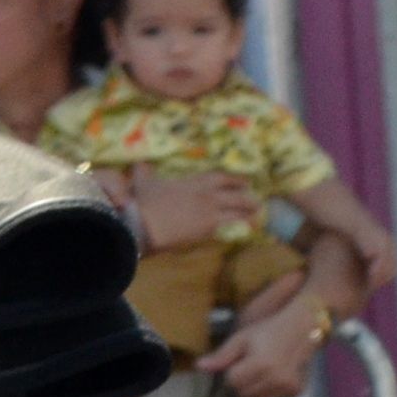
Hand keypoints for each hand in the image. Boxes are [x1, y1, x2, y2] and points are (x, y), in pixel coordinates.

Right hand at [130, 169, 261, 253]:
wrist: (146, 225)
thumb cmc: (145, 201)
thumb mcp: (143, 182)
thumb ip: (144, 172)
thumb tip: (140, 165)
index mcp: (195, 181)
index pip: (223, 178)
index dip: (236, 179)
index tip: (245, 181)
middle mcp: (208, 196)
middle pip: (237, 196)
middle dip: (248, 199)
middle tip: (256, 201)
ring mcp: (210, 215)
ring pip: (237, 214)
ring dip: (247, 215)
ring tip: (255, 217)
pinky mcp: (207, 231)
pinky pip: (226, 228)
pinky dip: (234, 228)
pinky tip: (238, 230)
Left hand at [198, 299, 326, 396]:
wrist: (301, 330)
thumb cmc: (267, 332)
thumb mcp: (241, 339)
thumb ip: (221, 356)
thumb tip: (198, 367)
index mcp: (260, 364)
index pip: (232, 382)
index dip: (231, 372)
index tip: (238, 362)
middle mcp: (276, 379)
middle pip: (244, 394)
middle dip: (241, 383)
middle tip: (249, 367)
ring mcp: (288, 387)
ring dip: (254, 390)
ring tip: (261, 371)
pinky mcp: (296, 392)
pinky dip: (268, 392)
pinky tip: (273, 376)